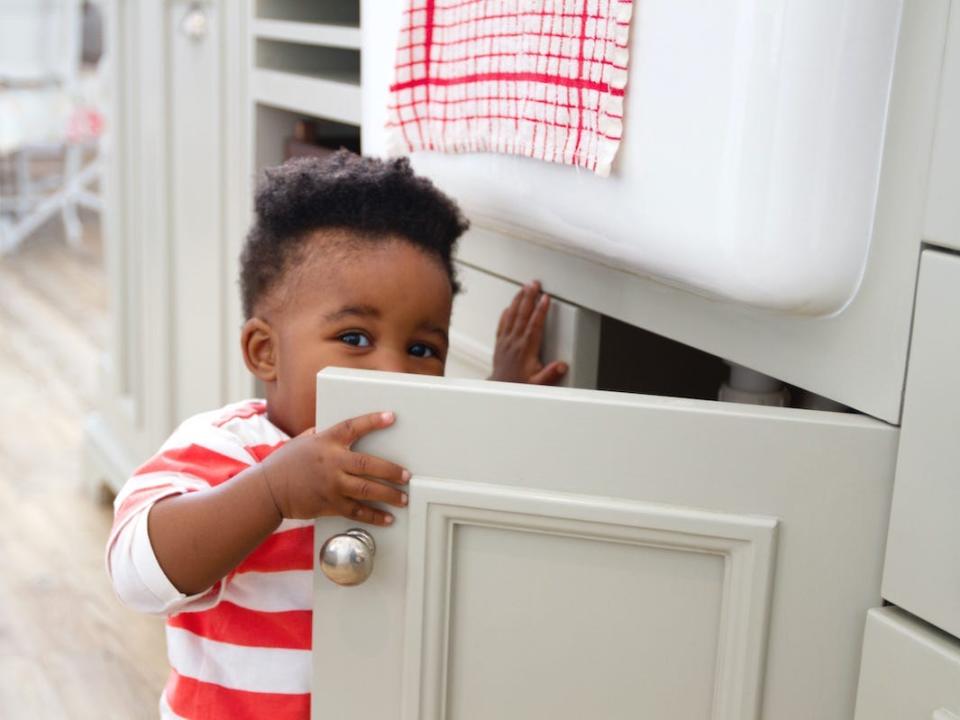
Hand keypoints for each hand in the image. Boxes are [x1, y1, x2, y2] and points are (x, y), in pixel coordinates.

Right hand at [258, 411, 408, 525]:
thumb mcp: (305, 441)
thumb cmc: (286, 463)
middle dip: (391, 470)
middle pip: (368, 465)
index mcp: (325, 441)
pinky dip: (374, 516)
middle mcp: (331, 462)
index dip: (372, 421)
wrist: (269, 490)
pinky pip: (356, 511)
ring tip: (403, 498)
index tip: (390, 417)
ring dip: (388, 495)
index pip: (352, 427)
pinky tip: (387, 518)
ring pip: (366, 490)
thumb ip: (325, 436)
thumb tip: (344, 431)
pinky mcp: (329, 504)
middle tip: (406, 475)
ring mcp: (331, 485)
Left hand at [490, 280, 567, 384]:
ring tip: (524, 287)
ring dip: (518, 300)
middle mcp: (515, 342)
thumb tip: (562, 366)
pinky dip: (506, 312)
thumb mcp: (538, 384)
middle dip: (529, 297)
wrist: (501, 389)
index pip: (534, 325)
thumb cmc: (520, 385)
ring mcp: (506, 341)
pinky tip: (509, 306)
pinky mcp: (500, 342)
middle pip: (522, 314)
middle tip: (534, 284)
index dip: (541, 310)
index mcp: (526, 349)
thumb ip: (550, 374)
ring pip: (512, 315)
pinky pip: (502, 323)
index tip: (545, 298)